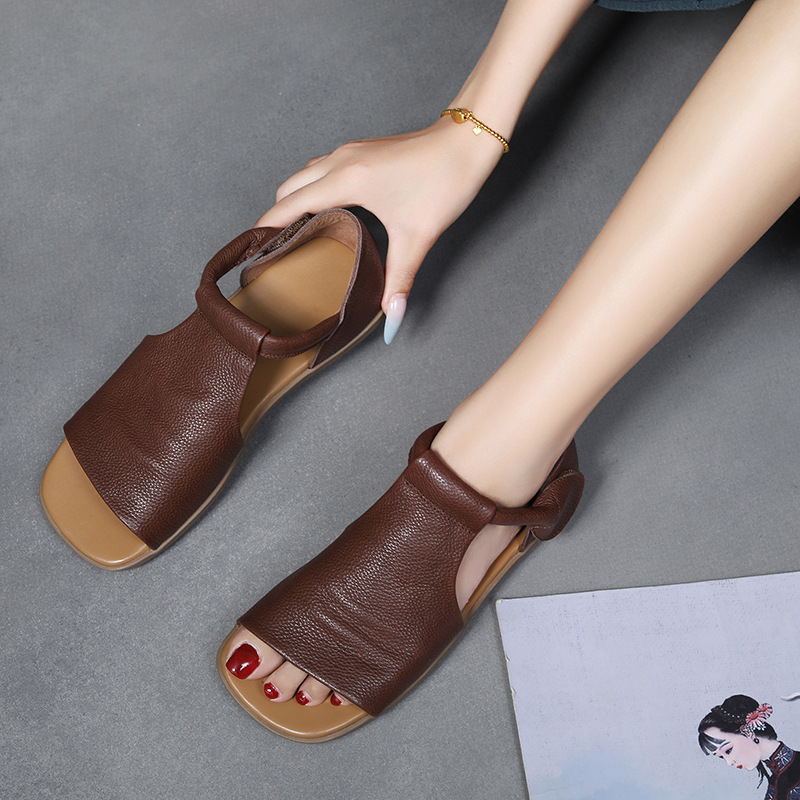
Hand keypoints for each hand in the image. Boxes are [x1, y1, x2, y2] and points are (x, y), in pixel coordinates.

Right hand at [256, 117, 502, 340]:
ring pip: (304, 174)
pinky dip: (312, 187)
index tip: (251, 249)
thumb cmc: (444, 181)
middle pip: (288, 187)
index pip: (288, 205)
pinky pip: (322, 168)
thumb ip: (399, 282)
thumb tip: (391, 320)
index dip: (266, 228)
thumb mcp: (417, 237)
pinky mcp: (363, 152)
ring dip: (294, 199)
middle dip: (276, 216)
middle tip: (274, 248)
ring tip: (296, 232)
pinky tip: (327, 210)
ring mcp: (351, 152)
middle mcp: (340, 161)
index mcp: (346, 181)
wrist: (467, 141)